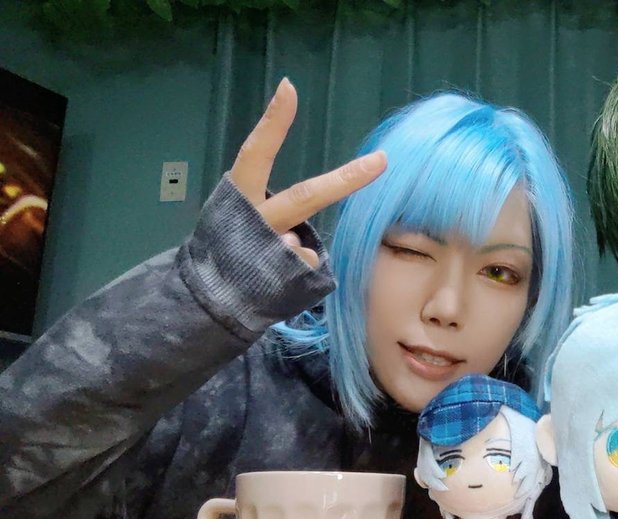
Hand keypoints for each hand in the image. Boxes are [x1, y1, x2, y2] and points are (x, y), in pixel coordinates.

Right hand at [229, 78, 387, 267]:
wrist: (205, 301)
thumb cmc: (230, 249)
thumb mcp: (238, 220)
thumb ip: (272, 215)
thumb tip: (293, 242)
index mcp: (238, 199)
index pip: (256, 154)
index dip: (273, 124)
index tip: (289, 88)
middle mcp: (252, 222)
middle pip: (303, 197)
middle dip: (345, 181)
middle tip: (380, 162)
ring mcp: (264, 253)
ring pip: (303, 248)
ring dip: (294, 258)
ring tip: (269, 272)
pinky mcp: (278, 282)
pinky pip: (304, 272)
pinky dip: (296, 276)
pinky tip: (273, 285)